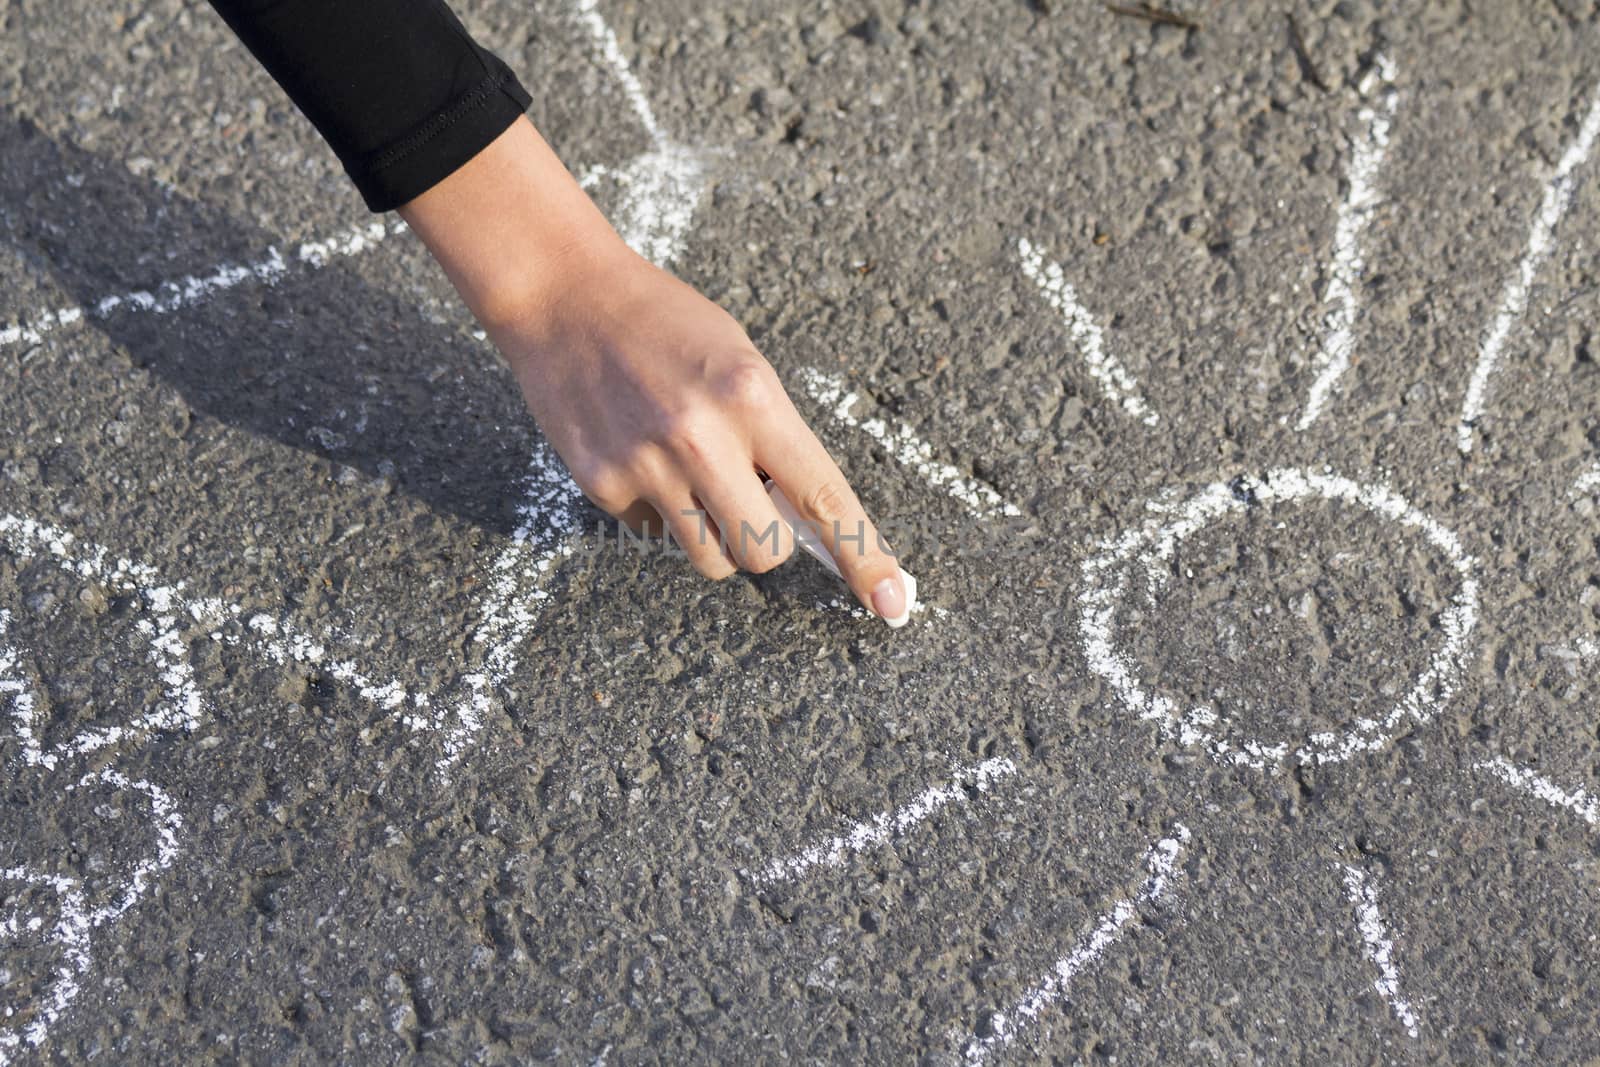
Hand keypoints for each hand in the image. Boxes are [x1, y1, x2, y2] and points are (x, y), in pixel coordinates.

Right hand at [399, 118, 910, 623]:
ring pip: (709, 556)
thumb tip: (805, 519)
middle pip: (764, 551)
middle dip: (767, 542)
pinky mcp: (602, 483)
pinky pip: (653, 534)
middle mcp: (702, 436)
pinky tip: (640, 453)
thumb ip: (774, 436)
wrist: (563, 294)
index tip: (894, 602)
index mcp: (752, 396)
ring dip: (713, 533)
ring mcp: (647, 464)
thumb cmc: (666, 324)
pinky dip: (658, 510)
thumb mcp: (739, 361)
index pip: (824, 496)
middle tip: (749, 502)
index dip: (865, 556)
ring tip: (688, 471)